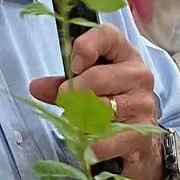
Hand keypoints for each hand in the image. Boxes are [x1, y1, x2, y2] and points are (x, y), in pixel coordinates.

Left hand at [29, 23, 161, 179]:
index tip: (72, 66)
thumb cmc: (113, 107)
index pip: (107, 35)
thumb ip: (63, 85)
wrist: (141, 144)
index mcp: (125, 56)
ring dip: (80, 120)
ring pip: (98, 109)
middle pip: (95, 78)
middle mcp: (139, 76)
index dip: (85, 47)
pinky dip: (89, 144)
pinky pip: (102, 139)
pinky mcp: (139, 133)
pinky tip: (90, 143)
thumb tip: (36, 87)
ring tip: (80, 124)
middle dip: (73, 94)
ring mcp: (142, 104)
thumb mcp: (88, 88)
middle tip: (66, 104)